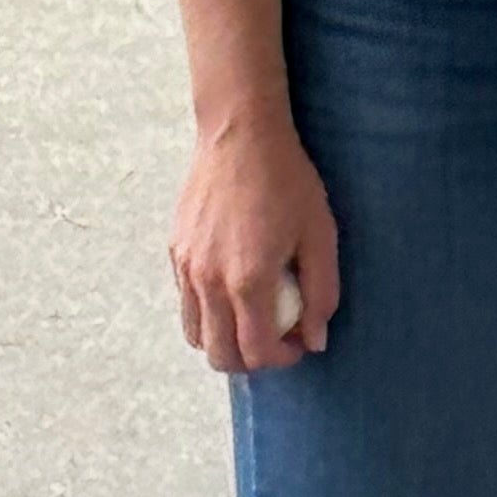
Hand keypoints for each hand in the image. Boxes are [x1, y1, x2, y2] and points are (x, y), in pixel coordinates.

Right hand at [172, 107, 338, 373]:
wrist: (240, 136)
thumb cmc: (288, 181)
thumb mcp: (320, 233)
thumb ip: (321, 292)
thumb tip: (315, 339)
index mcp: (247, 280)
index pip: (256, 351)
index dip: (281, 358)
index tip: (300, 343)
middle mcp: (209, 282)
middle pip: (219, 356)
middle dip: (251, 360)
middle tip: (278, 337)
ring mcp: (186, 269)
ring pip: (196, 335)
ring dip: (225, 339)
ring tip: (255, 316)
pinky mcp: (174, 253)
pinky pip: (187, 303)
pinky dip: (209, 312)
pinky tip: (235, 286)